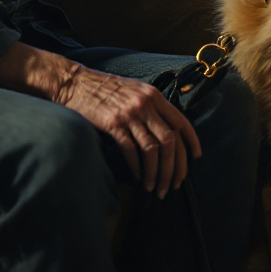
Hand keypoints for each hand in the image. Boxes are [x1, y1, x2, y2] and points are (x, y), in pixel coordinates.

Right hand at [0, 42, 201, 197]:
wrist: (74, 82)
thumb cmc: (103, 89)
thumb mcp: (133, 90)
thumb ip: (150, 106)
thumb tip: (166, 132)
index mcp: (153, 95)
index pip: (181, 121)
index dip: (192, 142)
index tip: (196, 159)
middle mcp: (145, 103)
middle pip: (170, 141)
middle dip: (175, 168)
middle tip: (173, 185)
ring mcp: (129, 113)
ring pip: (153, 150)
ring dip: (156, 174)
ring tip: (155, 188)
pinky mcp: (113, 123)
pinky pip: (132, 151)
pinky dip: (138, 168)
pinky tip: (139, 178)